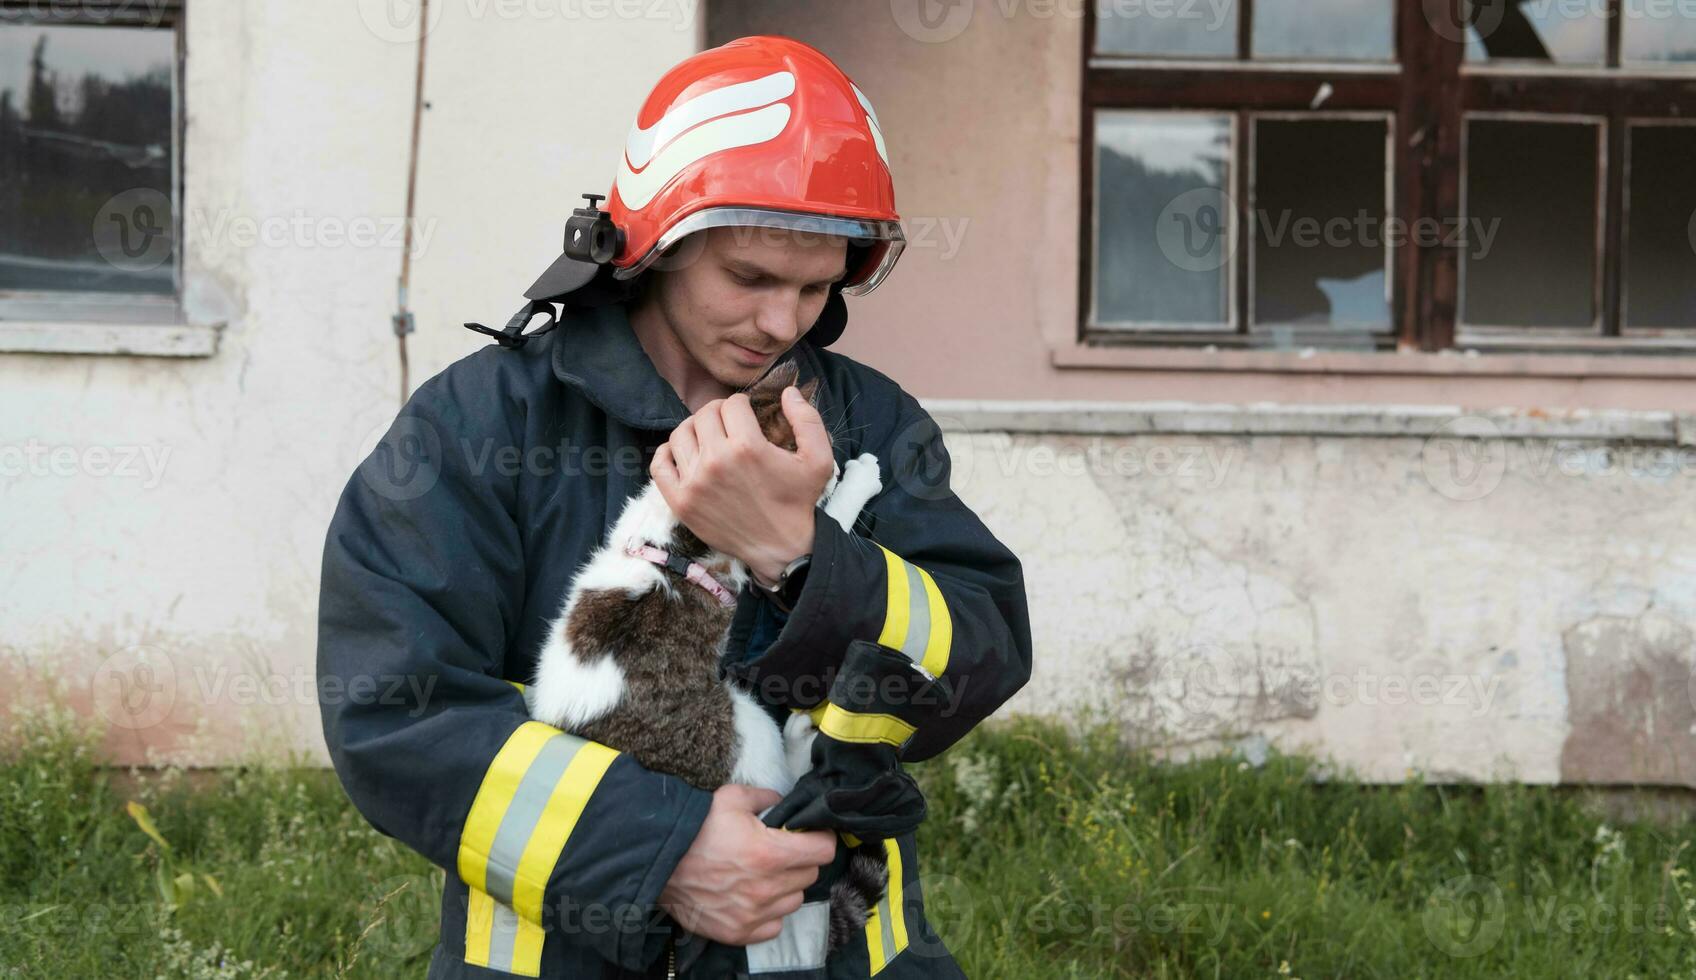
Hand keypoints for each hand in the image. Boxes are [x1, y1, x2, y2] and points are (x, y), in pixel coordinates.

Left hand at [651, 387, 833, 584]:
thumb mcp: (819, 459)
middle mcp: (716, 461)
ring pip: (680, 434)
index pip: (731, 404)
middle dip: (718, 413)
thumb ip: (807, 419)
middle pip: (704, 415)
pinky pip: (659, 465)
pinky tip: (684, 454)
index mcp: (748, 446)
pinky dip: (667, 453)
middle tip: (729, 425)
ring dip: (694, 429)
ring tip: (708, 437)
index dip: (742, 405)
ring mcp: (694, 482)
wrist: (781, 547)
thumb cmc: (799, 502)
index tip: (747, 415)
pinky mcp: (680, 501)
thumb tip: (787, 391)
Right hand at [659, 784, 837, 945]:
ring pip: (794, 901)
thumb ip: (767, 798)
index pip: (824, 851)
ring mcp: (753, 913)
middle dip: (801, 860)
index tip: (811, 835)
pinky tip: (754, 897)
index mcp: (770, 853)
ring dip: (787, 887)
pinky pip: (774, 925)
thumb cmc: (695, 828)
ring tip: (765, 874)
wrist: (657, 861)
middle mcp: (766, 888)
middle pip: (810, 875)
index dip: (820, 838)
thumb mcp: (731, 797)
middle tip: (782, 851)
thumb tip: (784, 804)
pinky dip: (770, 912)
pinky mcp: (739, 932)